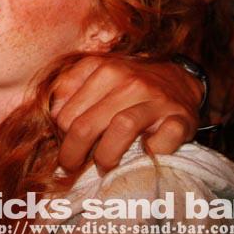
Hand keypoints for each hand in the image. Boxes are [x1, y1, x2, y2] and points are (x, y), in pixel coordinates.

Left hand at [51, 56, 201, 172]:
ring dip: (106, 156)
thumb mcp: (95, 76)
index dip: (60, 133)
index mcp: (100, 67)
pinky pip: (163, 140)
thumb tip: (54, 118)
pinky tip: (145, 152)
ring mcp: (155, 98)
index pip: (65, 110)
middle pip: (86, 124)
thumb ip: (70, 91)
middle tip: (72, 166)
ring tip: (102, 166)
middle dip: (73, 153)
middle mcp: (126, 78)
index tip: (64, 142)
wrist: (177, 79)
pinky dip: (153, 151)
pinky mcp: (180, 118)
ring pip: (121, 128)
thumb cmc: (126, 85)